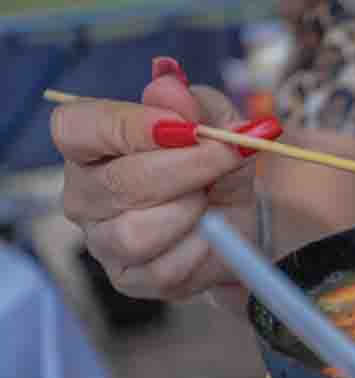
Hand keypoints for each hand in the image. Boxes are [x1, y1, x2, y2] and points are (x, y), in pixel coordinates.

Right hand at [51, 58, 257, 306]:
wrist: (240, 219)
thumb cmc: (214, 164)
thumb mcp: (217, 123)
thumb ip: (195, 105)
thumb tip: (169, 83)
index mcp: (90, 145)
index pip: (78, 128)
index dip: (130, 126)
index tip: (185, 127)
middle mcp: (84, 194)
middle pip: (120, 183)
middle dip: (187, 168)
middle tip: (228, 156)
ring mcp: (103, 241)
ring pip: (137, 233)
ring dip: (191, 212)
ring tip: (210, 201)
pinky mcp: (131, 279)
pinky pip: (165, 269)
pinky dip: (202, 249)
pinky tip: (212, 234)